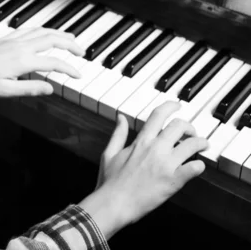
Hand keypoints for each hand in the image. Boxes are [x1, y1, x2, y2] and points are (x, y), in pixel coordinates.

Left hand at [0, 27, 83, 96]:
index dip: (69, 69)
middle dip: (70, 44)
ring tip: (71, 38)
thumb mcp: (5, 91)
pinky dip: (43, 30)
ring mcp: (13, 40)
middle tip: (82, 52)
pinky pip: (29, 29)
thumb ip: (29, 89)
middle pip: (52, 39)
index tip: (79, 75)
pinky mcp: (6, 39)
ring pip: (42, 31)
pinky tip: (45, 33)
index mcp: (22, 61)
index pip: (54, 63)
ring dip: (59, 33)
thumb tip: (51, 88)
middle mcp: (20, 47)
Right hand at [79, 101, 207, 239]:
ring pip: (192, 144)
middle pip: (179, 126)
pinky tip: (197, 167)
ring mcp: (166, 164)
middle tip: (191, 132)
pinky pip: (195, 168)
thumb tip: (120, 117)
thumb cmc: (109, 181)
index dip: (171, 106)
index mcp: (141, 141)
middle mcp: (155, 149)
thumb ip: (118, 134)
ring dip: (201, 143)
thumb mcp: (109, 153)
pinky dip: (199, 166)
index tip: (177, 106)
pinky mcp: (174, 181)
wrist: (114, 204)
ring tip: (202, 147)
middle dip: (189, 126)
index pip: (159, 115)